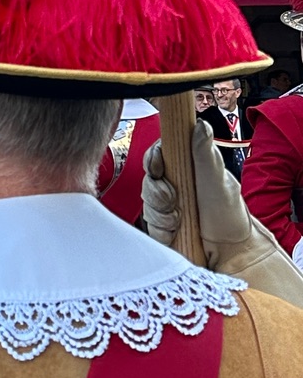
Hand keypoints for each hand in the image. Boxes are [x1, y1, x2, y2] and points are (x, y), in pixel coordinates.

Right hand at [144, 119, 302, 309]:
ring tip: (180, 220)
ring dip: (162, 214)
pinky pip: (148, 225)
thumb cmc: (229, 215)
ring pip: (146, 204)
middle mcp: (172, 186)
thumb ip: (205, 153)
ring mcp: (165, 208)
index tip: (159, 167)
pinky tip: (176, 231)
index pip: (156, 155)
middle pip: (147, 180)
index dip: (153, 160)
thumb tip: (201, 125)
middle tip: (175, 200)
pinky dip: (161, 230)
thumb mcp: (219, 180)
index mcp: (185, 169)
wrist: (231, 252)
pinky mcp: (160, 228)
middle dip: (159, 193)